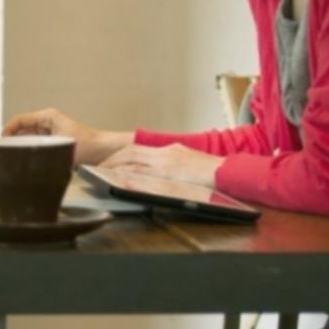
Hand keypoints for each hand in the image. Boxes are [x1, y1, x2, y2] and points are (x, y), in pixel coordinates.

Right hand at [2, 108, 131, 163]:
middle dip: (11, 141)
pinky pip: (35, 146)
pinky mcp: (53, 143)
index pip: (19, 120)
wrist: (104, 153)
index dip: (6, 131)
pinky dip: (29, 152)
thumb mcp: (60, 145)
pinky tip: (24, 162)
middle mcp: (47, 123)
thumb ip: (39, 148)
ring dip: (20, 148)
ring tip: (10, 159)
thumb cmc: (87, 145)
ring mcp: (50, 133)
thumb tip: (21, 155)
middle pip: (21, 129)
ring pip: (27, 139)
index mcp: (47, 117)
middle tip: (2, 154)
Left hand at [100, 142, 224, 187]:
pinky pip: (143, 173)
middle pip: (131, 151)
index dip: (122, 154)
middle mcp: (165, 153)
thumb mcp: (190, 162)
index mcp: (170, 150)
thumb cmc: (213, 171)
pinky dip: (128, 175)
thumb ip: (176, 163)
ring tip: (103, 173)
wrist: (227, 171)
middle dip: (114, 159)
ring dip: (116, 166)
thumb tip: (168, 168)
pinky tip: (118, 180)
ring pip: (133, 160)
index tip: (112, 161)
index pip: (139, 148)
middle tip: (101, 166)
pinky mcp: (168, 172)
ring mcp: (166, 162)